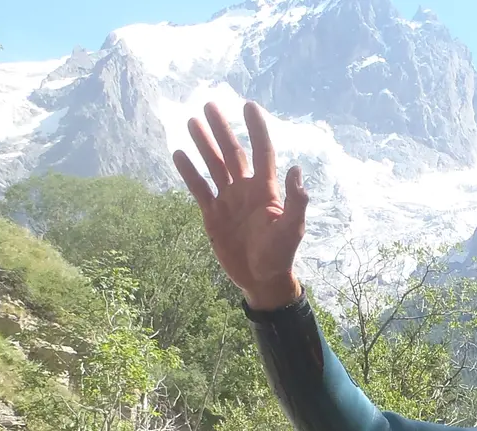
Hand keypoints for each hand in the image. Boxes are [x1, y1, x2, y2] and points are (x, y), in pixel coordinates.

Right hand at [173, 101, 307, 309]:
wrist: (261, 279)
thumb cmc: (281, 254)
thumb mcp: (292, 229)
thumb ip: (296, 201)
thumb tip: (297, 169)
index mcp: (266, 189)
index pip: (262, 151)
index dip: (256, 128)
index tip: (248, 105)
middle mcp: (245, 189)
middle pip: (232, 153)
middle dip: (221, 130)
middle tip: (209, 105)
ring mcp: (228, 201)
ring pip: (213, 166)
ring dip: (203, 145)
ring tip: (191, 122)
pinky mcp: (212, 215)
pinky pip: (199, 188)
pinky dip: (189, 172)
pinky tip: (179, 154)